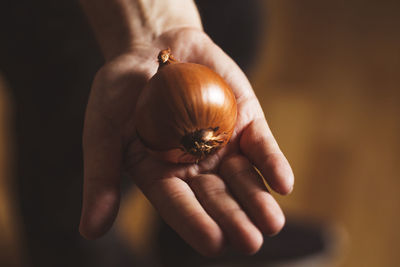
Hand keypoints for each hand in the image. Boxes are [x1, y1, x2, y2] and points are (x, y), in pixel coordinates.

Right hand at [79, 27, 293, 255]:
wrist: (154, 46)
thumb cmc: (121, 90)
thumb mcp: (103, 129)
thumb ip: (102, 176)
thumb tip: (91, 232)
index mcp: (162, 175)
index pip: (179, 204)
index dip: (195, 223)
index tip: (213, 244)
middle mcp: (196, 166)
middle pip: (217, 197)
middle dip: (234, 218)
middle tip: (251, 242)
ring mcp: (223, 145)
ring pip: (244, 178)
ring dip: (258, 199)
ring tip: (272, 223)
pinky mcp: (245, 122)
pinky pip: (261, 145)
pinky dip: (272, 162)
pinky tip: (284, 183)